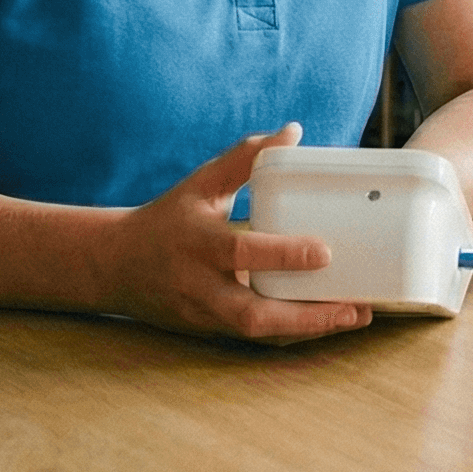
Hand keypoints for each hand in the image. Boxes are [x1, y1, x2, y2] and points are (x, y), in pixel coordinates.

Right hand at [101, 123, 372, 343]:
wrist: (115, 267)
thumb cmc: (167, 218)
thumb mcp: (200, 183)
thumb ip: (245, 158)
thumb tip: (293, 131)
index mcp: (195, 242)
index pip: (239, 252)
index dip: (282, 255)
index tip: (326, 251)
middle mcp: (198, 286)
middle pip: (251, 313)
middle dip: (305, 316)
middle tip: (356, 306)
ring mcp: (204, 316)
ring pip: (258, 334)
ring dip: (309, 330)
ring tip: (357, 316)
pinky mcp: (211, 333)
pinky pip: (256, 340)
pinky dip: (294, 336)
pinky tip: (331, 323)